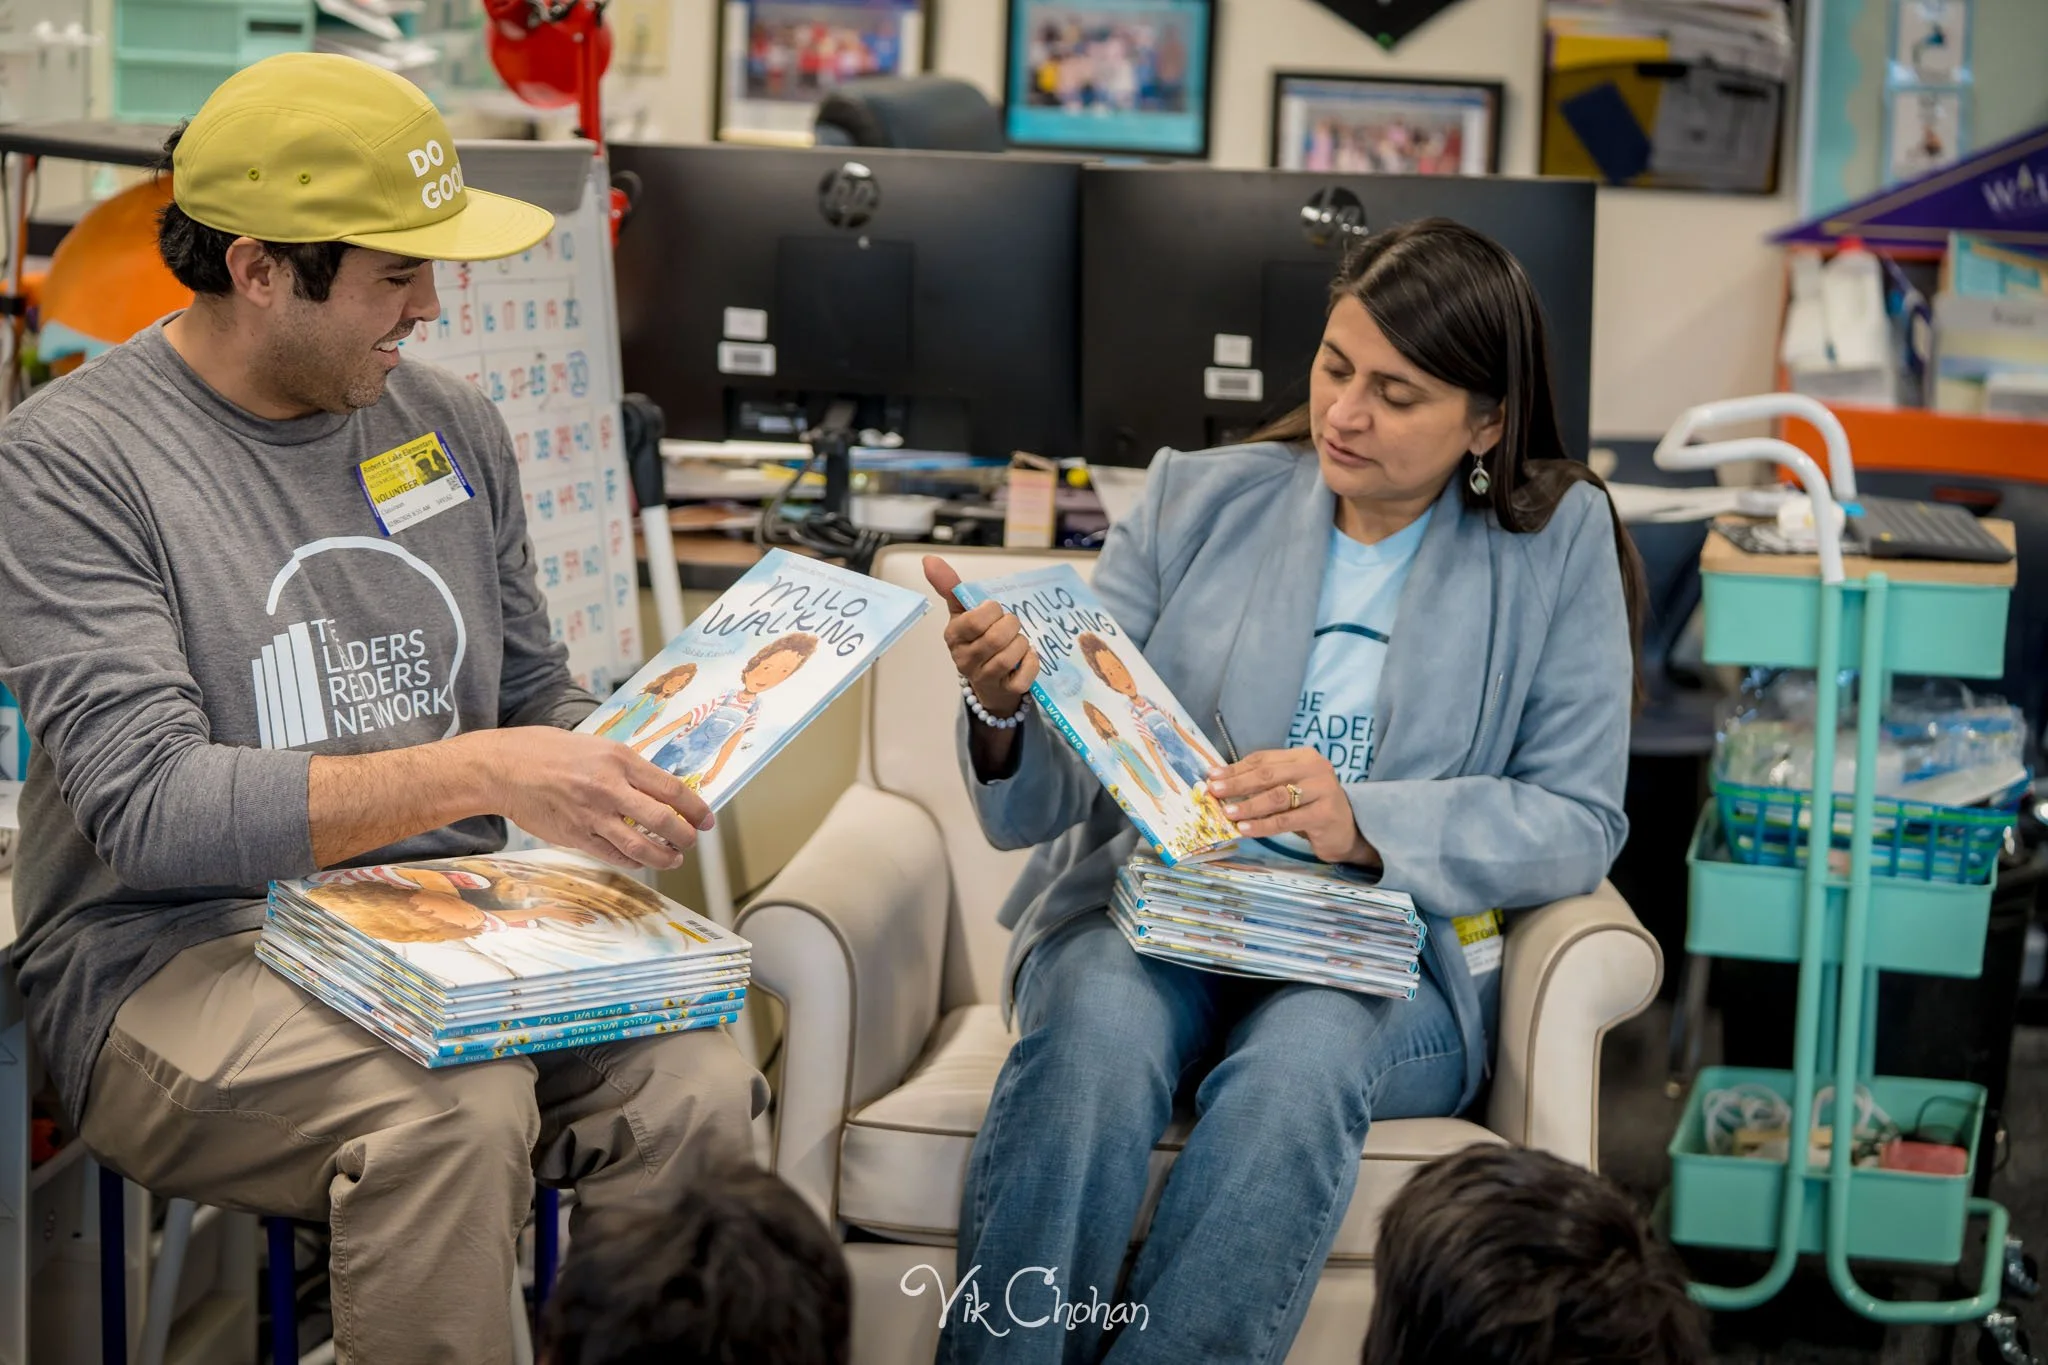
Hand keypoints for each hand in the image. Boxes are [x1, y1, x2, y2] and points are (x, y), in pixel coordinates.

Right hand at [467, 728, 713, 871]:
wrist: (503, 768)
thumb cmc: (547, 751)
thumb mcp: (596, 745)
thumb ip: (627, 767)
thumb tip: (658, 788)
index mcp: (619, 760)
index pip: (671, 789)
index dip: (695, 808)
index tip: (706, 818)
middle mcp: (609, 788)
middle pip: (662, 820)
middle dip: (685, 836)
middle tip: (692, 840)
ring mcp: (593, 815)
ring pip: (640, 846)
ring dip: (664, 857)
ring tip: (674, 859)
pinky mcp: (576, 836)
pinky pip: (613, 855)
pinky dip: (632, 861)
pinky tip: (641, 861)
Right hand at [924, 555, 1039, 721]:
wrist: (989, 680)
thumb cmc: (977, 639)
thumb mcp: (963, 611)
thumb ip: (949, 585)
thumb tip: (929, 559)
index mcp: (954, 636)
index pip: (975, 620)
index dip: (992, 611)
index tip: (994, 611)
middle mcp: (965, 659)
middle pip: (996, 638)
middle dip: (1011, 625)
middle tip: (1011, 625)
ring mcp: (984, 677)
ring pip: (1009, 656)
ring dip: (1021, 643)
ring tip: (1018, 641)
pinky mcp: (1004, 691)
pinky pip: (1023, 678)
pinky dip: (1031, 663)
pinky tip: (1028, 656)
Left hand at [1205, 747, 1379, 866]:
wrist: (1346, 831)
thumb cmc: (1310, 807)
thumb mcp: (1289, 788)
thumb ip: (1263, 783)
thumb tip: (1221, 781)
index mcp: (1304, 756)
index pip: (1263, 760)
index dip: (1236, 768)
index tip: (1212, 776)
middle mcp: (1316, 768)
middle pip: (1268, 775)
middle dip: (1238, 784)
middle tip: (1215, 792)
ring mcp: (1323, 790)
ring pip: (1277, 797)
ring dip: (1248, 806)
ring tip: (1227, 813)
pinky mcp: (1325, 814)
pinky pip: (1286, 820)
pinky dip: (1263, 825)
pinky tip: (1246, 829)